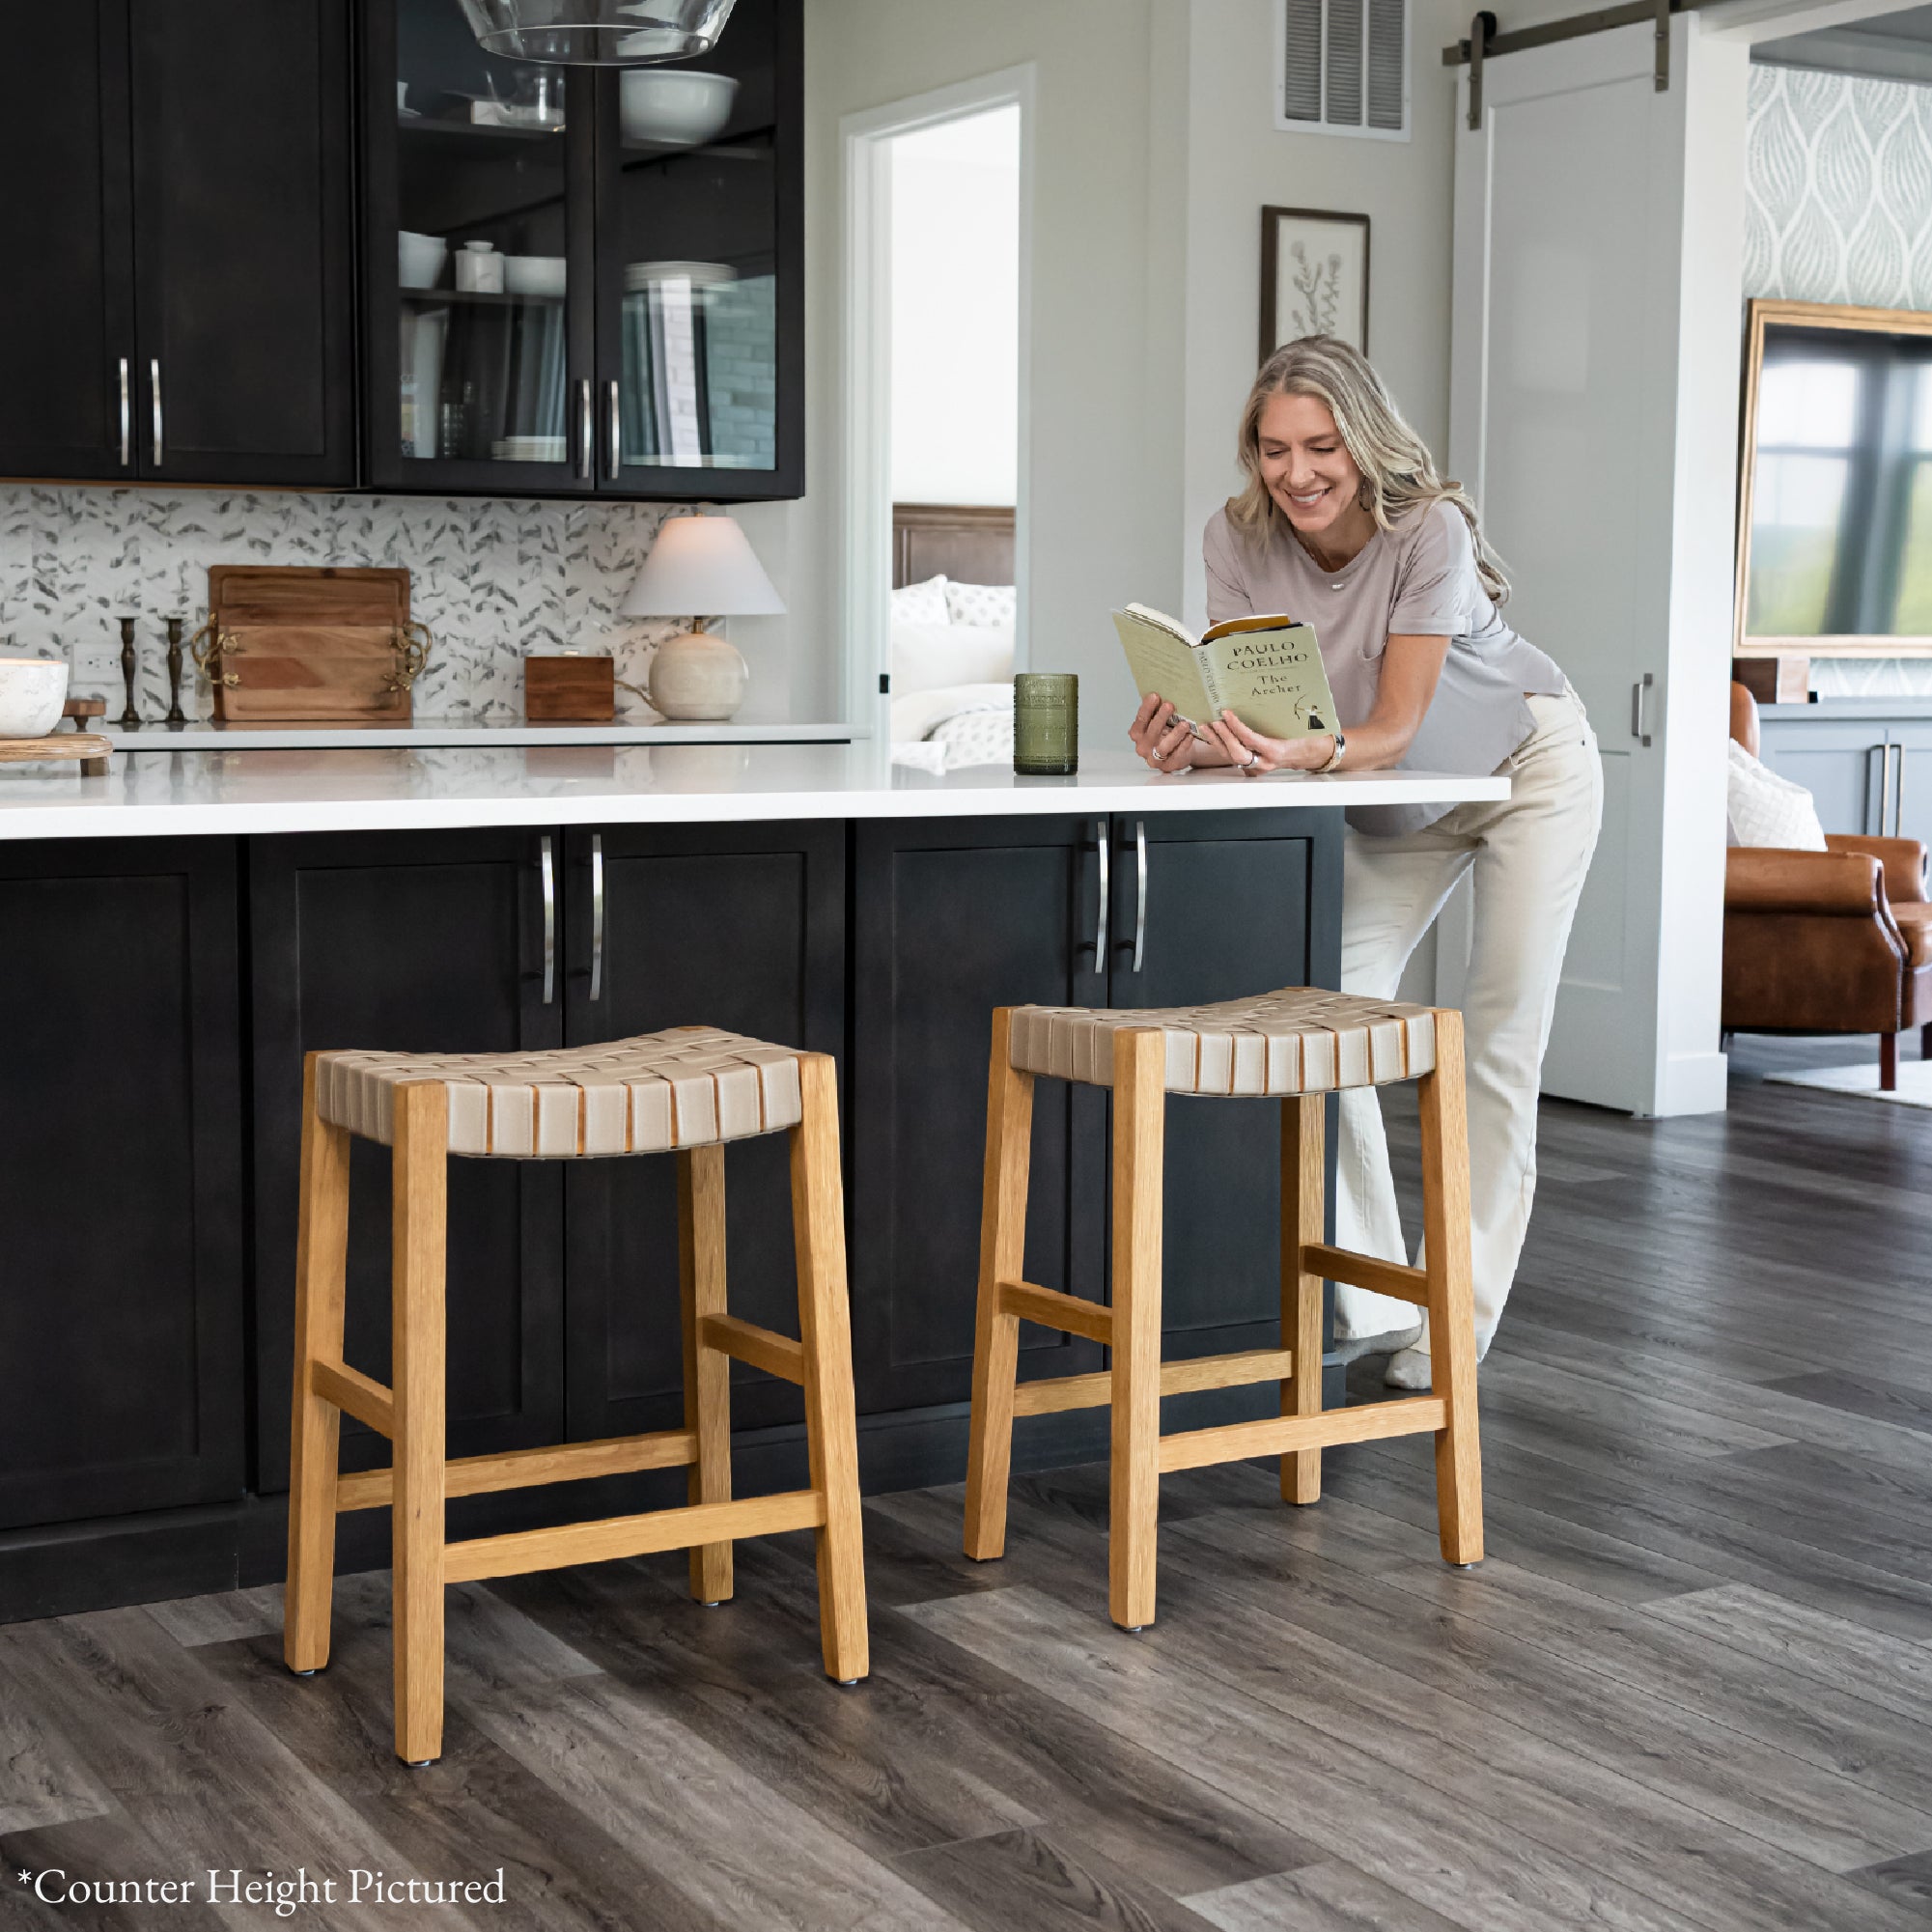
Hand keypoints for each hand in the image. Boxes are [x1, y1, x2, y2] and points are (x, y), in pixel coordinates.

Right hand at [1128, 692, 1228, 771]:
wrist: (1174, 754)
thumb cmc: (1164, 733)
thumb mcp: (1157, 722)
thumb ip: (1156, 711)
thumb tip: (1163, 686)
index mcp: (1137, 734)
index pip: (1140, 720)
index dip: (1147, 708)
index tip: (1155, 695)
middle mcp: (1143, 746)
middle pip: (1151, 733)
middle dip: (1160, 718)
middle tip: (1170, 705)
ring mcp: (1155, 758)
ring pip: (1163, 747)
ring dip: (1174, 734)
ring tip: (1184, 724)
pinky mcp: (1168, 765)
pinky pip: (1177, 755)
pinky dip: (1184, 745)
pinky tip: (1191, 736)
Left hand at [1205, 711, 1334, 775]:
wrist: (1311, 755)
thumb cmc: (1306, 737)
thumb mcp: (1296, 725)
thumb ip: (1277, 718)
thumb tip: (1260, 697)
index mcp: (1276, 751)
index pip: (1250, 739)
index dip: (1236, 727)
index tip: (1226, 713)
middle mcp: (1264, 762)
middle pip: (1237, 753)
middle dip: (1223, 737)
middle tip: (1213, 721)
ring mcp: (1257, 767)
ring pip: (1232, 757)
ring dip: (1217, 742)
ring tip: (1206, 727)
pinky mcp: (1252, 767)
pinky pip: (1233, 757)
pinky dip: (1223, 746)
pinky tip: (1215, 736)